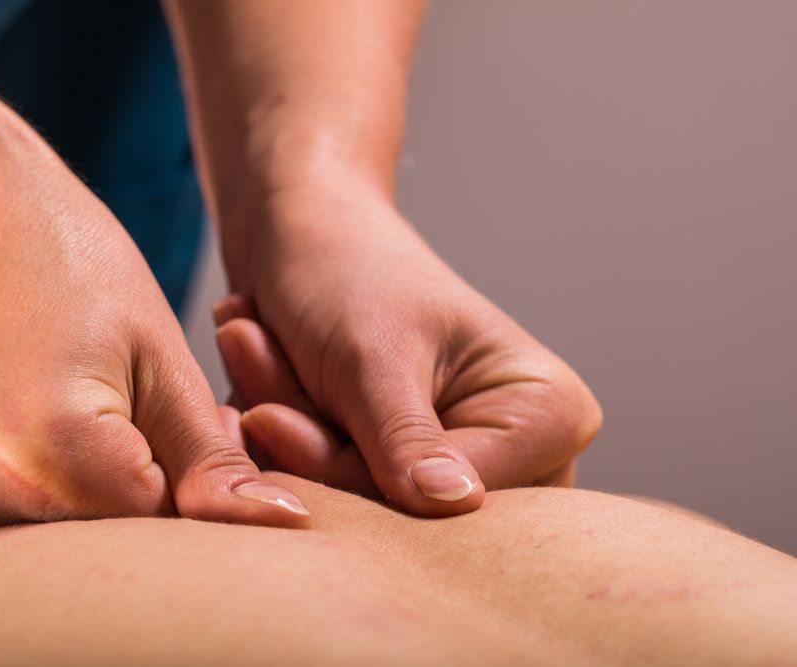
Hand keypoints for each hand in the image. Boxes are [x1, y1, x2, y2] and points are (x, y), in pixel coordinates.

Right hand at [0, 157, 308, 538]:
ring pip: (61, 556)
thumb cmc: (62, 260)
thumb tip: (282, 522)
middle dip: (149, 506)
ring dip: (95, 510)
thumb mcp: (158, 352)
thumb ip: (214, 460)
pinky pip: (5, 542)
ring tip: (89, 419)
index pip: (167, 535)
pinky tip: (37, 438)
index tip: (184, 425)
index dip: (195, 491)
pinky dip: (41, 508)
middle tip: (139, 416)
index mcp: (49, 452)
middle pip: (110, 555)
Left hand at [215, 186, 601, 515]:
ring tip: (251, 347)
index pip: (452, 498)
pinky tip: (260, 367)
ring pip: (358, 500)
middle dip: (311, 448)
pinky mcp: (404, 468)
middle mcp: (522, 453)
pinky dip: (283, 436)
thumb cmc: (349, 272)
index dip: (350, 471)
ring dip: (286, 433)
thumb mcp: (373, 357)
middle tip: (252, 380)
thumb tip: (454, 506)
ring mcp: (460, 464)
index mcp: (549, 414)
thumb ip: (406, 437)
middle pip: (407, 509)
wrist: (303, 236)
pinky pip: (333, 487)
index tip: (269, 416)